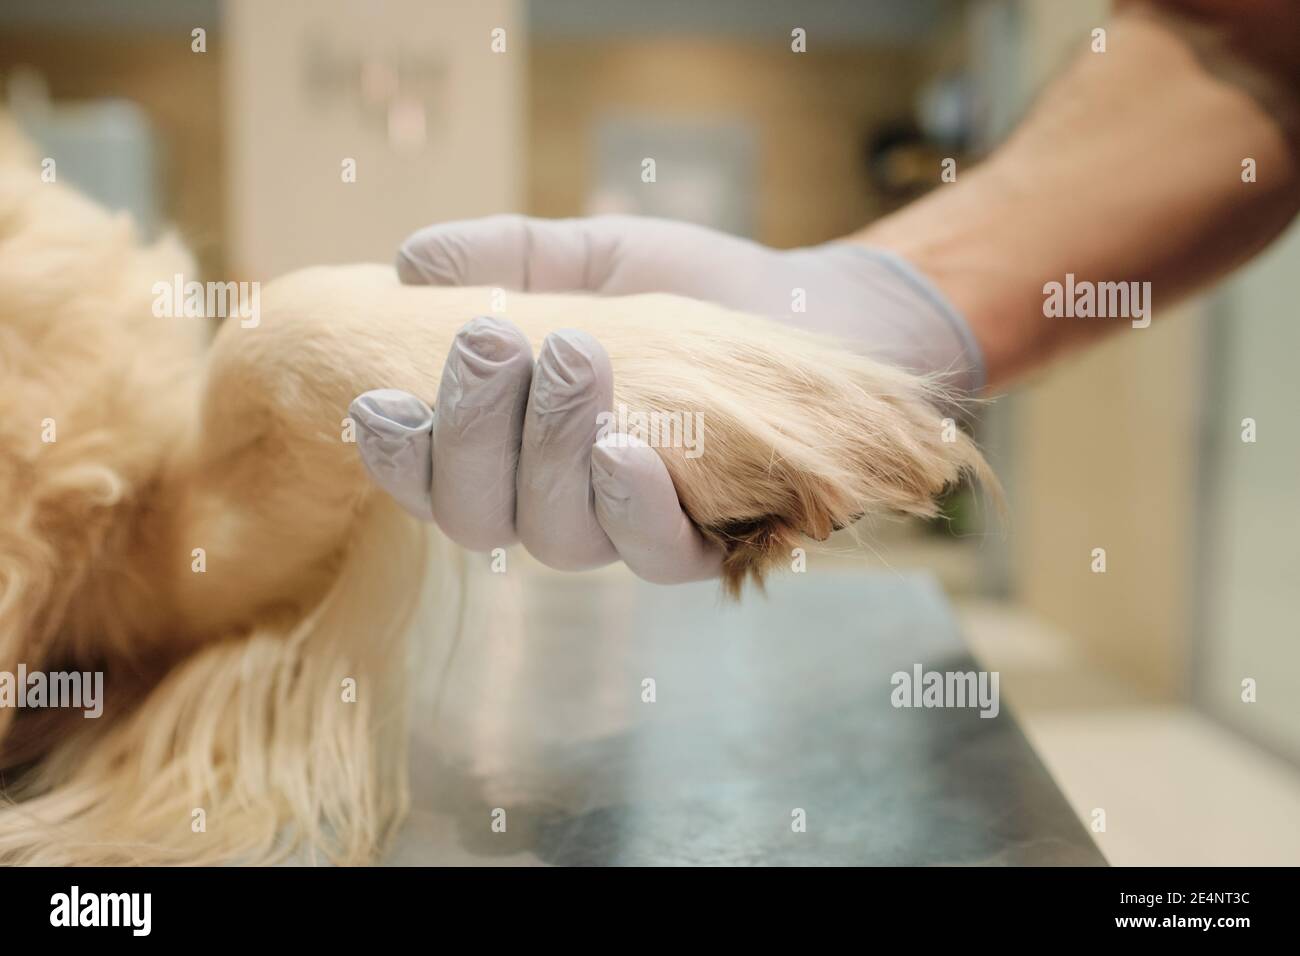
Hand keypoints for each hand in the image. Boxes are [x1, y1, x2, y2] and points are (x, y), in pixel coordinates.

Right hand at [351, 215, 982, 583]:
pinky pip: (656, 553)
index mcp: (513, 451)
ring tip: (574, 353)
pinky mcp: (709, 543)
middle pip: (480, 514)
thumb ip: (509, 257)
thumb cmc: (692, 293)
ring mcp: (630, 530)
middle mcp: (558, 504)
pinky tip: (624, 448)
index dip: (398, 455)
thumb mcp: (594, 259)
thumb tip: (409, 263)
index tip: (377, 399)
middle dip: (472, 430)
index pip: (434, 478)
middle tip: (491, 336)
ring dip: (550, 447)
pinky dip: (632, 503)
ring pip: (557, 534)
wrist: (813, 314)